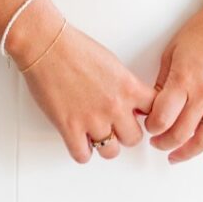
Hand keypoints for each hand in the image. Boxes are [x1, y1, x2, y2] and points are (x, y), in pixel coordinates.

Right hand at [20, 18, 155, 166]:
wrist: (47, 46)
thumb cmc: (75, 48)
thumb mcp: (113, 64)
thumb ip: (124, 85)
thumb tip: (128, 100)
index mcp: (128, 87)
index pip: (155, 112)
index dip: (148, 117)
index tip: (141, 118)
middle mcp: (114, 106)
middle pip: (134, 138)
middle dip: (125, 134)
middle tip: (117, 128)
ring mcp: (92, 119)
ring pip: (111, 152)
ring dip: (105, 145)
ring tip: (97, 135)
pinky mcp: (69, 127)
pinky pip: (82, 156)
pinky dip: (81, 151)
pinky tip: (79, 140)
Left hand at [144, 0, 202, 166]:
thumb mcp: (172, 51)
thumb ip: (164, 80)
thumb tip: (154, 103)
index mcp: (183, 80)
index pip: (161, 119)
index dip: (151, 127)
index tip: (149, 126)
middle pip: (179, 134)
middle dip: (164, 143)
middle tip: (158, 142)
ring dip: (187, 152)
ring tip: (177, 156)